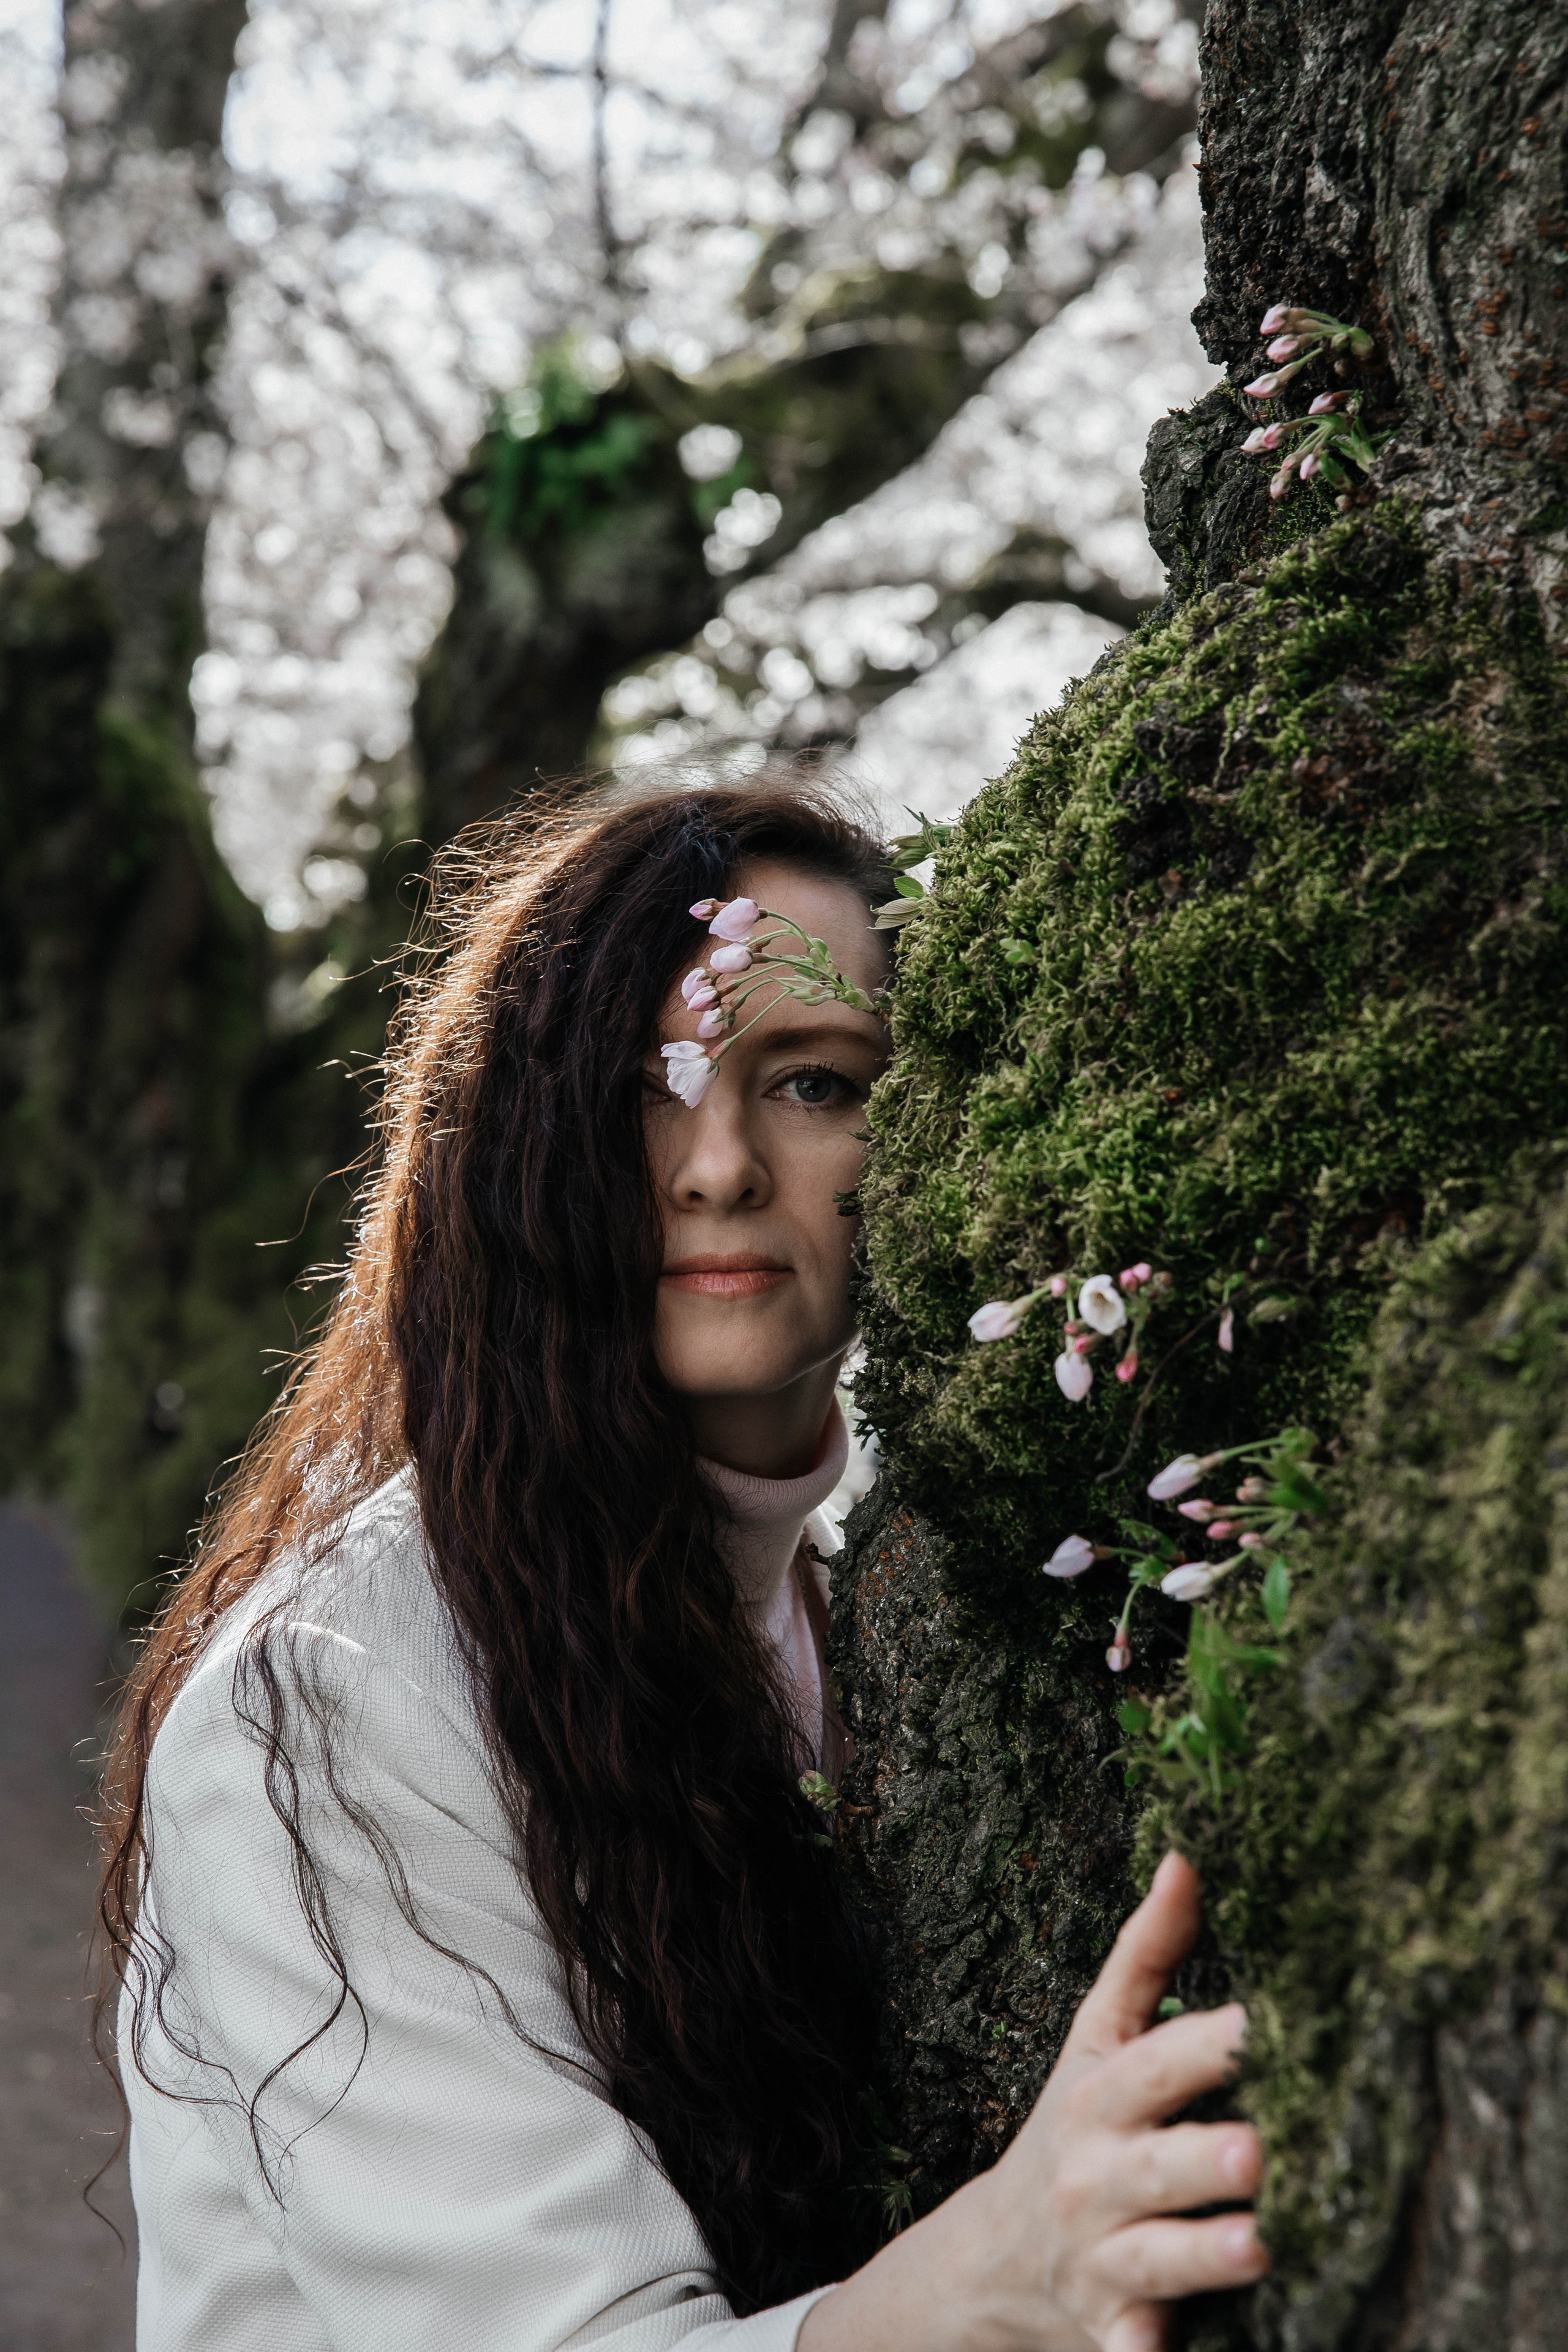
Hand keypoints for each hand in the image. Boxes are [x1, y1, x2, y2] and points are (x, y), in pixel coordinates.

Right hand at [799, 1853, 1265, 2351]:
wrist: (996, 2257)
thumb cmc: (1075, 2126)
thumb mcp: (1094, 2040)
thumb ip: (1146, 1953)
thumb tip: (1189, 1856)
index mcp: (1100, 2096)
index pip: (1156, 2062)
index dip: (1207, 2043)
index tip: (1264, 2022)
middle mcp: (1097, 2175)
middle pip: (1158, 2164)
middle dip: (1205, 2160)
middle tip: (1257, 2151)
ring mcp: (1103, 2257)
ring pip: (1156, 2259)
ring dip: (1203, 2256)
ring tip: (1257, 2243)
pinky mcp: (1112, 2331)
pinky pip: (1129, 2350)